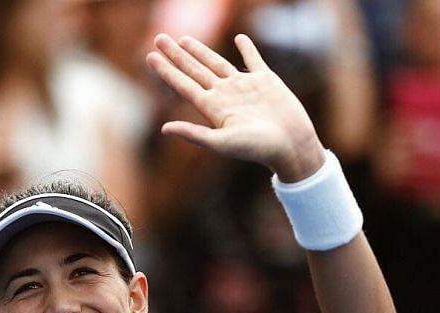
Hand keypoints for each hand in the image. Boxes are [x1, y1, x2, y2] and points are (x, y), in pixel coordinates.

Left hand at [146, 33, 325, 181]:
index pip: (183, 85)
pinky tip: (240, 38)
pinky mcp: (266, 80)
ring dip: (200, 51)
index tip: (149, 56)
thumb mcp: (221, 143)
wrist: (290, 145)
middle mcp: (225, 95)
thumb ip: (193, 134)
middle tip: (159, 38)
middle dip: (176, 55)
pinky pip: (253, 59)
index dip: (166, 71)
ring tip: (184, 39)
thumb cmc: (256, 149)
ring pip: (217, 62)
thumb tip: (164, 129)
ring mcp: (244, 86)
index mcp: (213, 108)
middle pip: (194, 70)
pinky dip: (247, 48)